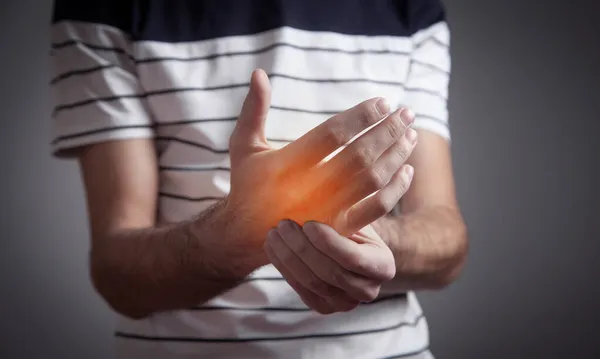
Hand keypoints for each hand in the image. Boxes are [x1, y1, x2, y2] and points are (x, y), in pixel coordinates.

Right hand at [224, 69, 417, 258]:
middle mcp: (308, 189)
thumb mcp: (243, 147)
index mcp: (286, 165)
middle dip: (387, 131)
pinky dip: (396, 190)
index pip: (332, 134)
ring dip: (396, 156)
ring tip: (411, 135)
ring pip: (372, 181)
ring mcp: (326, 211)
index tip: (383, 102)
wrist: (246, 236)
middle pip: (359, 156)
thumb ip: (253, 110)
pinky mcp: (339, 230)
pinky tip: (407, 170)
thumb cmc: (247, 185)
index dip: (362, 116)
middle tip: (407, 113)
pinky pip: (375, 209)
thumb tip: (260, 72)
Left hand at [264, 220, 394, 313]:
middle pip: (330, 273)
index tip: (308, 223)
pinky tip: (272, 247)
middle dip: (302, 248)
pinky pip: (300, 289)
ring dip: (288, 257)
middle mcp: (368, 290)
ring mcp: (345, 303)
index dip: (327, 242)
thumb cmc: (353, 224)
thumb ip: (344, 213)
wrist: (350, 246)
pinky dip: (283, 267)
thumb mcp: (355, 216)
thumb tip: (318, 195)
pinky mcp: (323, 307)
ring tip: (274, 233)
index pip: (352, 258)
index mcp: (383, 266)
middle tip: (284, 224)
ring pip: (312, 282)